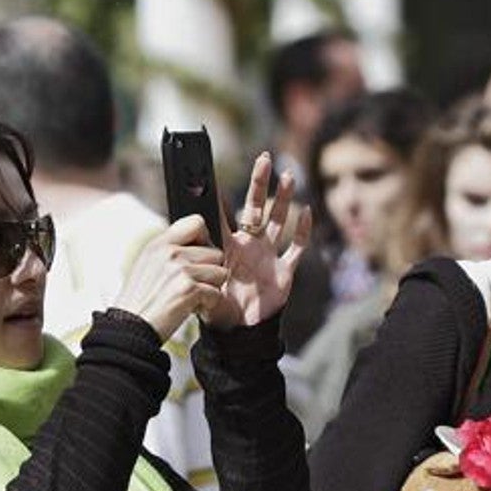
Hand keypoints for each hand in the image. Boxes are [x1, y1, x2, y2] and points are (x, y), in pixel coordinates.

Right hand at [114, 215, 228, 339]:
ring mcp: (180, 269)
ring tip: (190, 298)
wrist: (128, 329)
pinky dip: (208, 306)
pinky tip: (190, 309)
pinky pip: (217, 294)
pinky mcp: (189, 289)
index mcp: (159, 244)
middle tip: (192, 287)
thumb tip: (197, 243)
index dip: (205, 240)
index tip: (198, 258)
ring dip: (211, 289)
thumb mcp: (146, 266)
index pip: (197, 222)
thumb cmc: (139, 303)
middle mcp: (170, 252)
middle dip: (209, 272)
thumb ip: (169, 252)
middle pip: (216, 253)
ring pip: (221, 273)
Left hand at [200, 152, 310, 327]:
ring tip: (287, 176)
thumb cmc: (219, 309)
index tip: (213, 172)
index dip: (218, 195)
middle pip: (255, 208)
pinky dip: (302, 232)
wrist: (241, 332)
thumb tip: (183, 254)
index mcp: (227, 247)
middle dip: (260, 184)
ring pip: (277, 221)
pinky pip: (295, 248)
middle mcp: (249, 245)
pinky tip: (306, 213)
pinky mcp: (285, 271)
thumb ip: (196, 270)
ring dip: (283, 200)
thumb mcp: (202, 288)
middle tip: (263, 158)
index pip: (222, 215)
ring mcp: (268, 256)